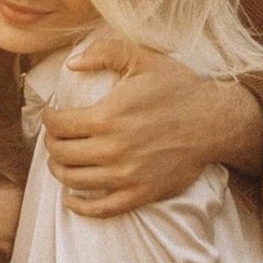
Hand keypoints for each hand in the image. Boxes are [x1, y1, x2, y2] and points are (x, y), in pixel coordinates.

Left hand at [41, 37, 262, 218]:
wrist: (214, 122)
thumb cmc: (178, 88)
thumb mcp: (143, 58)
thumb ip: (104, 52)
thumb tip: (71, 64)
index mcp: (106, 117)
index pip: (58, 125)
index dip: (49, 119)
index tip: (53, 116)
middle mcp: (111, 150)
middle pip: (61, 153)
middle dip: (52, 143)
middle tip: (56, 137)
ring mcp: (126, 176)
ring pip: (74, 180)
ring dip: (59, 171)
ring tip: (61, 161)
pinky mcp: (140, 194)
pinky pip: (101, 209)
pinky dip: (80, 206)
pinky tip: (71, 199)